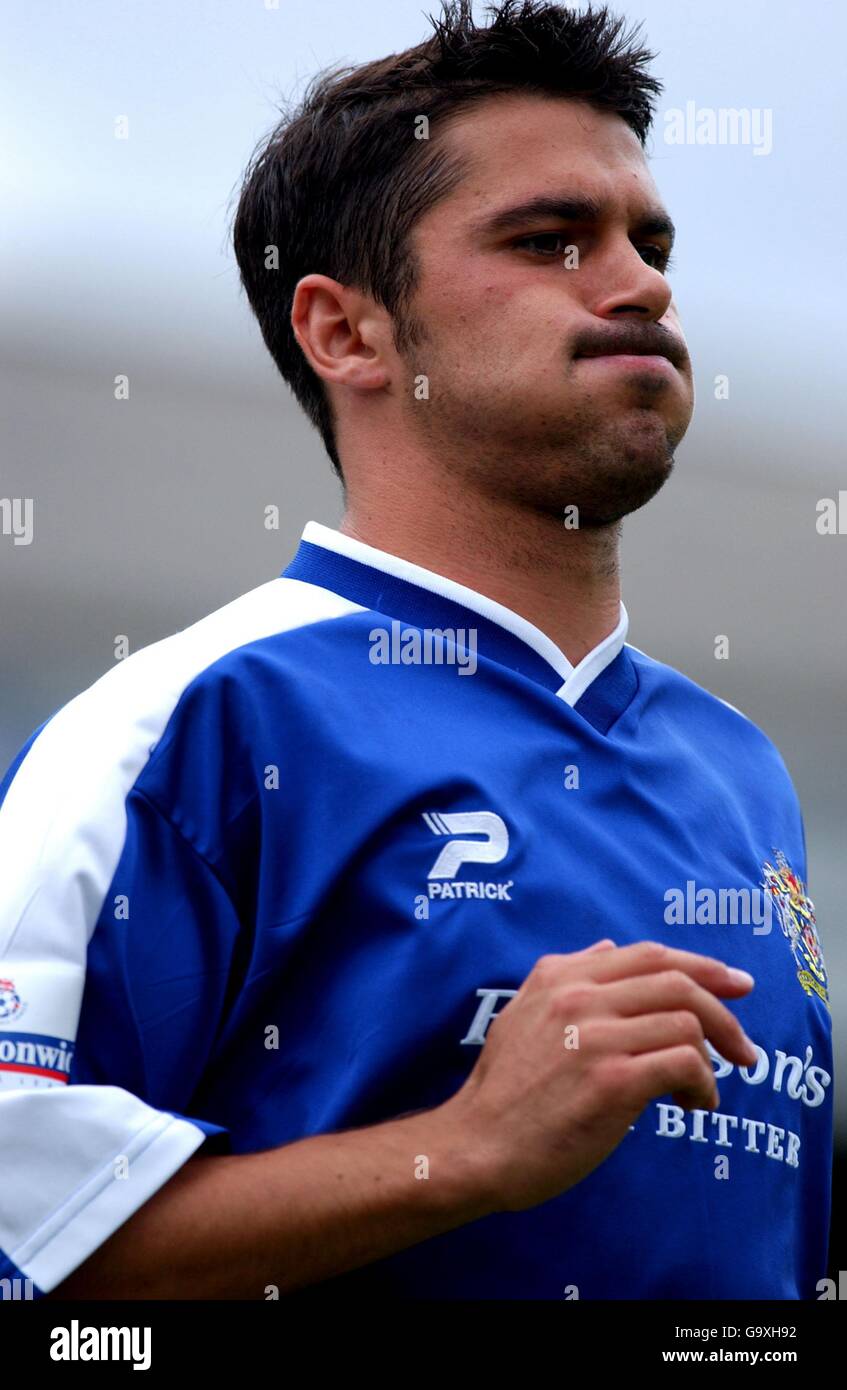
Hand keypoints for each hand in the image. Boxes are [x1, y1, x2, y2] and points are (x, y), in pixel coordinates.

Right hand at [445, 939, 756, 1211]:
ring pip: (685, 1022)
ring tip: (706, 1090)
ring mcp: (596, 1037)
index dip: (701, 966)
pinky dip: (703, 1085)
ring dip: (712, 1057)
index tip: (734, 984)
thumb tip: (607, 946)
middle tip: (744, 1046)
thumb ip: (565, 977)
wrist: (476, 1146)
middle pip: (676, 981)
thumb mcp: (522, 1013)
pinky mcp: (612, 1082)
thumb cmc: (502, 1091)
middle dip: (724, 1010)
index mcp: (559, 976)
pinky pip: (683, 1064)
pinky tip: (695, 1105)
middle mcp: (579, 997)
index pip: (648, 955)